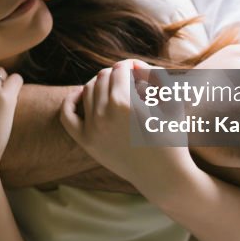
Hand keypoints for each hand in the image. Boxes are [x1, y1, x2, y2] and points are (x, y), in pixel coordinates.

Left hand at [60, 61, 193, 199]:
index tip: (140, 72)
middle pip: (103, 77)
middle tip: (131, 83)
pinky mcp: (86, 142)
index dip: (132, 66)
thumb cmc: (172, 137)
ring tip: (117, 90)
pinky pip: (67, 115)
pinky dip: (71, 101)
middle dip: (117, 75)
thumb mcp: (171, 102)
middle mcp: (104, 115)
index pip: (120, 68)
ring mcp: (92, 129)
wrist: (162, 176)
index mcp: (125, 103)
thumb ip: (154, 75)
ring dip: (101, 84)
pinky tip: (80, 94)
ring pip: (88, 90)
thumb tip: (132, 64)